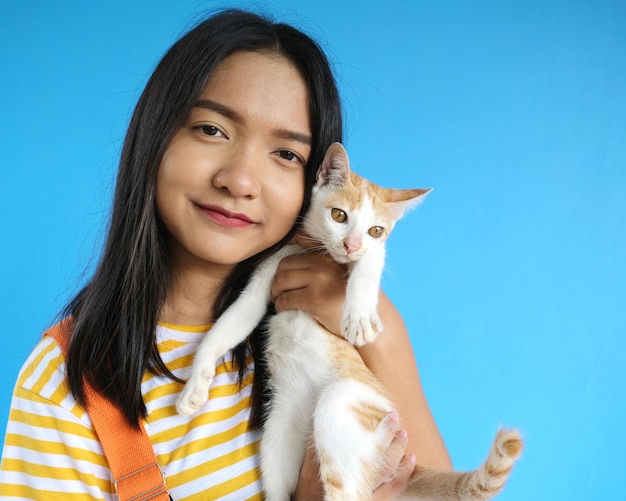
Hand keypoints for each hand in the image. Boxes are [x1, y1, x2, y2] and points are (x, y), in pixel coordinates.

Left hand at [270, 231, 346, 334]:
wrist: (364, 321)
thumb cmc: (349, 300)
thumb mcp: (338, 275)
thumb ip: (320, 264)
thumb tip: (293, 251)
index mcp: (328, 257)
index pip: (295, 253)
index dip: (283, 267)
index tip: (281, 278)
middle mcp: (324, 264)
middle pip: (284, 265)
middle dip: (276, 280)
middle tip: (277, 291)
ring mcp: (319, 280)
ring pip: (282, 281)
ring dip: (276, 292)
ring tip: (279, 299)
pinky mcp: (315, 298)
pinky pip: (286, 299)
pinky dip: (280, 305)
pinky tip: (284, 309)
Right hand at [292, 413, 414, 499]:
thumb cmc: (310, 490)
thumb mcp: (307, 468)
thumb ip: (314, 447)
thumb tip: (321, 418)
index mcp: (334, 468)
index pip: (357, 443)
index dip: (374, 428)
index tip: (383, 413)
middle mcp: (352, 480)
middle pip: (376, 455)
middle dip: (387, 434)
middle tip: (394, 417)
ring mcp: (364, 492)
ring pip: (387, 470)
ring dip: (397, 450)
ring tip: (403, 434)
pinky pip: (393, 490)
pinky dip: (403, 474)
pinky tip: (410, 459)